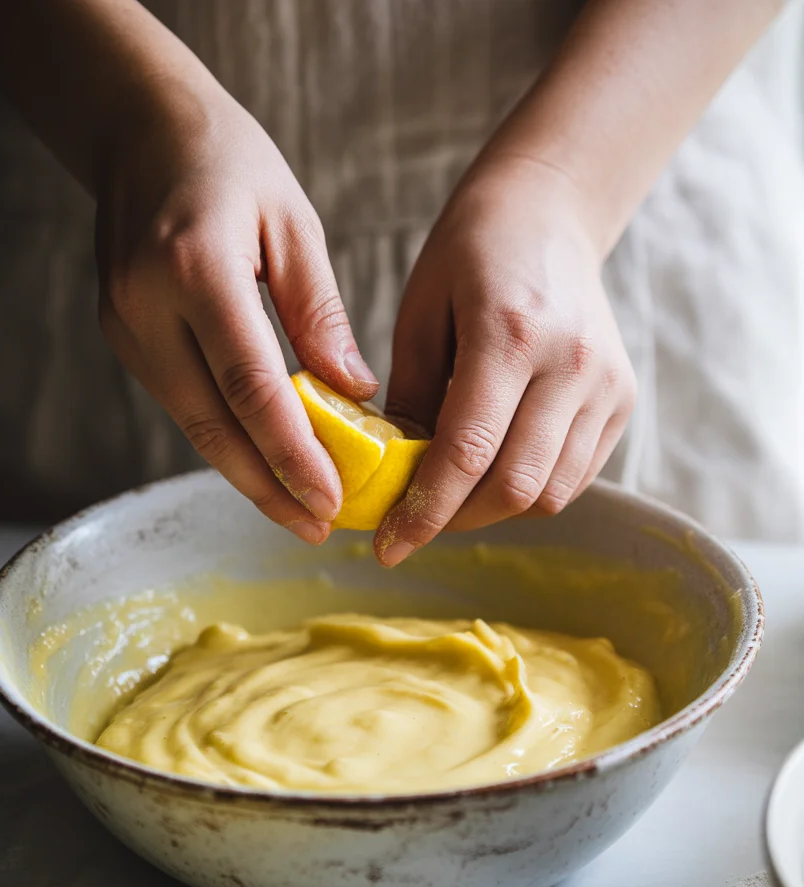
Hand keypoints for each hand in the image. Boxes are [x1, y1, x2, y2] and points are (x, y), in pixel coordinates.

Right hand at [96, 71, 376, 543]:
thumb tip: (355, 394)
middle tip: (317, 528)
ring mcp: (124, 326)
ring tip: (298, 509)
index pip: (250, 387)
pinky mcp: (121, 337)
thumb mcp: (293, 223)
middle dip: (268, 487)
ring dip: (245, 474)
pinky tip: (262, 461)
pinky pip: (181, 403)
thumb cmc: (229, 163)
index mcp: (195, 268)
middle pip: (212, 425)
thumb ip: (320, 313)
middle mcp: (146, 307)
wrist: (138, 131)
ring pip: (192, 424)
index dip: (291, 455)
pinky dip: (224, 438)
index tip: (331, 501)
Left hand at [377, 156, 635, 564]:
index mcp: (510, 334)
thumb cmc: (469, 257)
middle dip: (455, 521)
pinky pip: (573, 477)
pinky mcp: (623, 399)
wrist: (550, 213)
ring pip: (548, 493)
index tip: (388, 548)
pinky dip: (528, 492)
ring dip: (491, 511)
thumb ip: (411, 400)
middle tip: (412, 524)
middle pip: (515, 487)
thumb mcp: (419, 315)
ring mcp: (606, 384)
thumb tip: (396, 482)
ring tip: (451, 497)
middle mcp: (570, 363)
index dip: (424, 513)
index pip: (467, 453)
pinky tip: (492, 474)